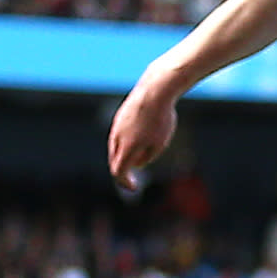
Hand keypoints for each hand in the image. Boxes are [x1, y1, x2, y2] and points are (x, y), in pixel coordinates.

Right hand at [106, 74, 180, 193]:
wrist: (155, 90)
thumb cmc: (161, 119)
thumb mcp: (159, 143)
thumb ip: (146, 157)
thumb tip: (136, 163)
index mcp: (126, 148)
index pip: (119, 172)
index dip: (125, 182)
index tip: (134, 187)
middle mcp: (116, 138)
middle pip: (115, 161)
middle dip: (123, 171)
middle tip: (132, 178)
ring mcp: (116, 126)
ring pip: (115, 147)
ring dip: (123, 156)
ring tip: (136, 159)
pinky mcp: (119, 116)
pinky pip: (119, 135)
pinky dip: (125, 143)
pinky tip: (138, 140)